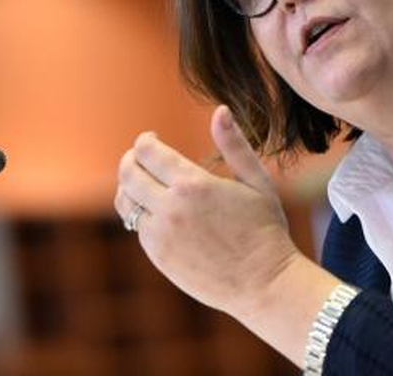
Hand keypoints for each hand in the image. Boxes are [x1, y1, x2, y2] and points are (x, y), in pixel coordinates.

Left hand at [114, 106, 302, 317]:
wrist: (263, 282)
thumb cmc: (266, 229)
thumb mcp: (257, 182)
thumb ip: (235, 145)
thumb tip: (220, 110)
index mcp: (194, 185)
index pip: (148, 151)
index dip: (145, 140)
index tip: (151, 138)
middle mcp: (171, 208)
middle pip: (128, 173)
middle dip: (131, 159)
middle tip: (139, 156)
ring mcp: (161, 234)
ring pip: (126, 201)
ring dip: (129, 186)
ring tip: (142, 181)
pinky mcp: (158, 256)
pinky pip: (138, 227)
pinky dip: (142, 213)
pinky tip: (158, 209)